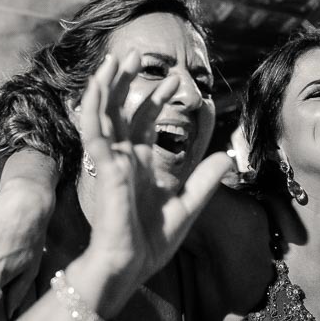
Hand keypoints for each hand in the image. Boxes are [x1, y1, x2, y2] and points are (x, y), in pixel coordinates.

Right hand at [80, 50, 232, 287]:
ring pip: (102, 115)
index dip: (157, 98)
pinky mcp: (103, 169)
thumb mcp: (187, 207)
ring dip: (106, 86)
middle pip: (120, 110)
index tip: (174, 80)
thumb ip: (204, 181)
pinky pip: (94, 133)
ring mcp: (110, 162)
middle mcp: (122, 158)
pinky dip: (93, 109)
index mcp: (139, 165)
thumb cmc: (149, 243)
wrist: (129, 266)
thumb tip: (226, 157)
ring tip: (113, 59)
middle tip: (136, 54)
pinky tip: (97, 87)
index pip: (144, 121)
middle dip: (126, 82)